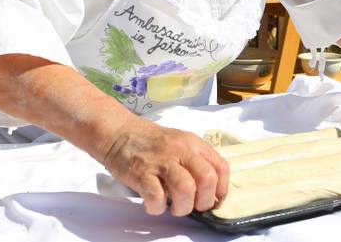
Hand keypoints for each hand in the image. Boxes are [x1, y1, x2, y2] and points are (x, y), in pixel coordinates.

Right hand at [101, 117, 229, 215]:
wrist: (119, 132)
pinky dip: (157, 208)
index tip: (214, 199)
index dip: (221, 189)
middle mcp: (180, 150)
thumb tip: (209, 189)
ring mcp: (160, 161)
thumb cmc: (151, 142)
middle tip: (193, 206)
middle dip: (204, 201)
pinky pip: (156, 197)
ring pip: (186, 189)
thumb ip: (195, 160)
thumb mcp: (180, 142)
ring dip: (182, 207)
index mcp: (192, 143)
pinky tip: (154, 204)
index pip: (220, 167)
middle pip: (207, 179)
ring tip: (174, 208)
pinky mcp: (141, 173)